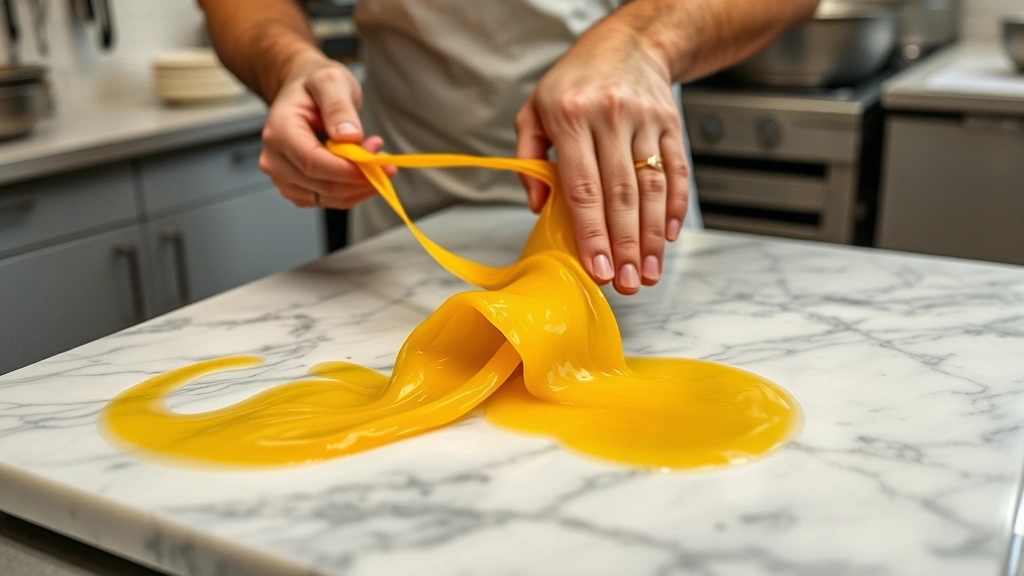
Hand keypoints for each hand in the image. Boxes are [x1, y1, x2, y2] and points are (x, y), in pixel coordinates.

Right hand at [259, 54, 394, 209]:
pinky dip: (352, 191)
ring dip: (359, 186)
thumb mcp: (331, 81)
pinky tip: (363, 171)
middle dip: (360, 178)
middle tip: (386, 161)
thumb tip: (350, 137)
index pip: (313, 163)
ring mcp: (283, 177)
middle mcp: (275, 159)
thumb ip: (339, 108)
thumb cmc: (314, 84)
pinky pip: (328, 201)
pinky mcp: (297, 188)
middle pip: (322, 185)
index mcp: (279, 132)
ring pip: (328, 198)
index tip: (377, 165)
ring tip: (376, 161)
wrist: (303, 91)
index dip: (348, 170)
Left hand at [515, 22, 687, 294]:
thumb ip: (528, 157)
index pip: (582, 188)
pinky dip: (675, 207)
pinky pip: (677, 170)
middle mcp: (609, 117)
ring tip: (649, 272)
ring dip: (653, 237)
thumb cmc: (574, 81)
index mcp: (569, 116)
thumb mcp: (534, 109)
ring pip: (652, 187)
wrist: (628, 42)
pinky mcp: (670, 123)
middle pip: (621, 194)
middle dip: (625, 246)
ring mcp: (644, 120)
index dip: (592, 233)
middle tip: (629, 284)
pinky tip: (670, 236)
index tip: (598, 268)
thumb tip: (537, 206)